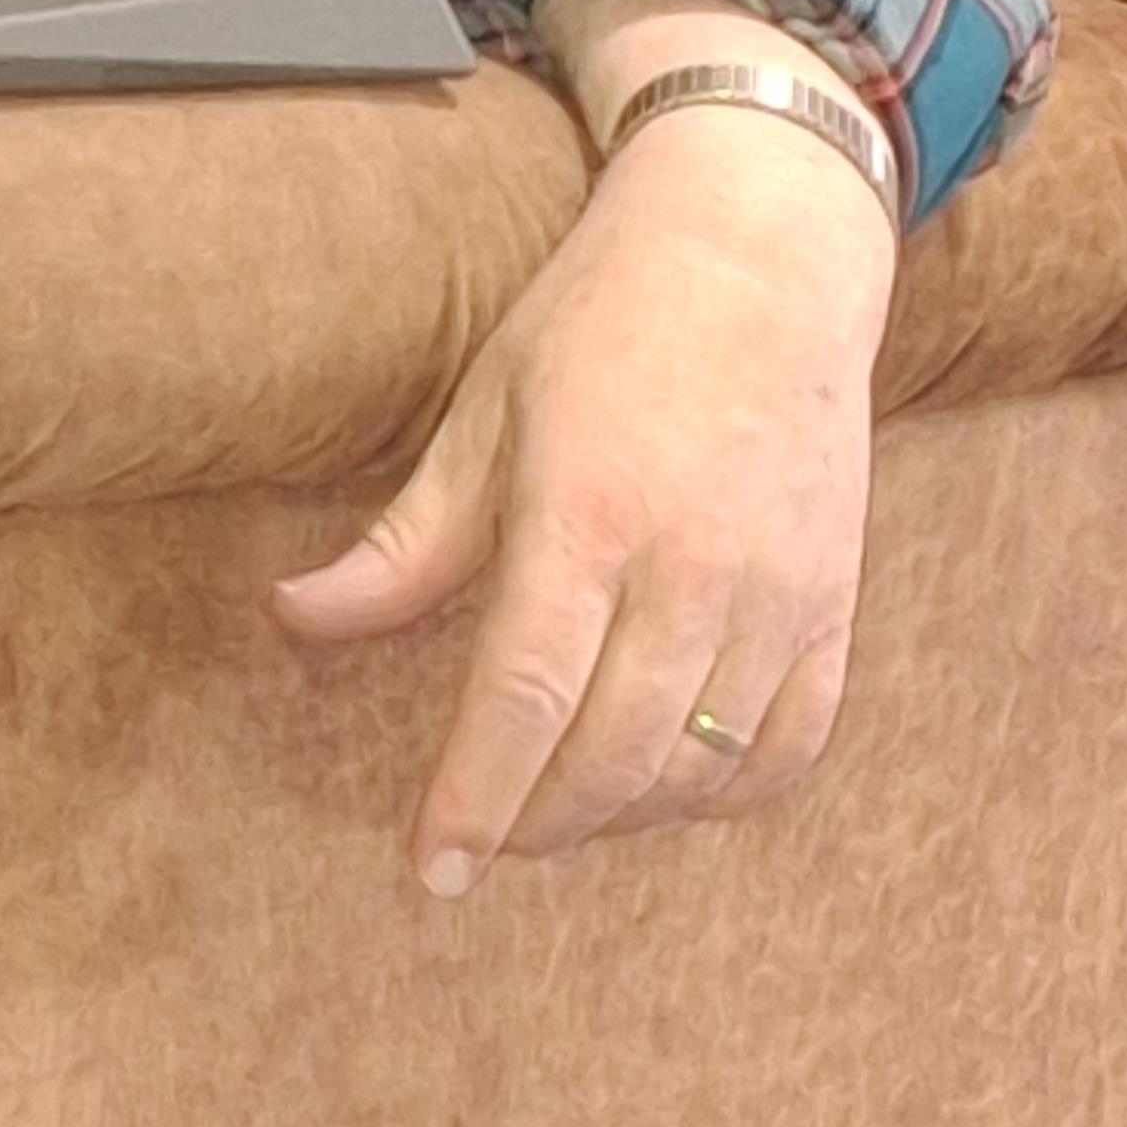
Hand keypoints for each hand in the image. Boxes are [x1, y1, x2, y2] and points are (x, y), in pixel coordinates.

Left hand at [270, 102, 897, 894]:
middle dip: (535, 824)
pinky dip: (723, 795)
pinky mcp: (835, 603)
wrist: (762, 255)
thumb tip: (291, 620)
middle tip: (481, 837)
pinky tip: (663, 786)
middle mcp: (693, 567)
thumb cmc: (599, 328)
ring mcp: (779, 593)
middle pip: (611, 757)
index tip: (430, 871)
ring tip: (556, 807)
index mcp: (585, 515)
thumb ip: (400, 547)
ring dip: (619, 816)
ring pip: (700, 770)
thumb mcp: (481, 417)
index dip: (472, 800)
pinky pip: (790, 749)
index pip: (522, 698)